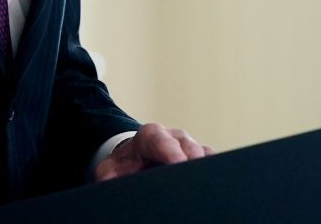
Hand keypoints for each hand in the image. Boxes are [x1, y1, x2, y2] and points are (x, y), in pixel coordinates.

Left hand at [93, 122, 213, 181]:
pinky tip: (210, 185)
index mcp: (150, 136)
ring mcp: (189, 146)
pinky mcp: (200, 157)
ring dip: (204, 168)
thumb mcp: (109, 170)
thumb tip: (109, 185)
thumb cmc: (123, 166)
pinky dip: (213, 171)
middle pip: (189, 147)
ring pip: (204, 154)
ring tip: (204, 185)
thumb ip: (107, 175)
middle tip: (194, 179)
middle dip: (192, 162)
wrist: (134, 161)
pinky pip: (213, 162)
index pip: (162, 140)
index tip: (178, 165)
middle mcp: (174, 137)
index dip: (171, 151)